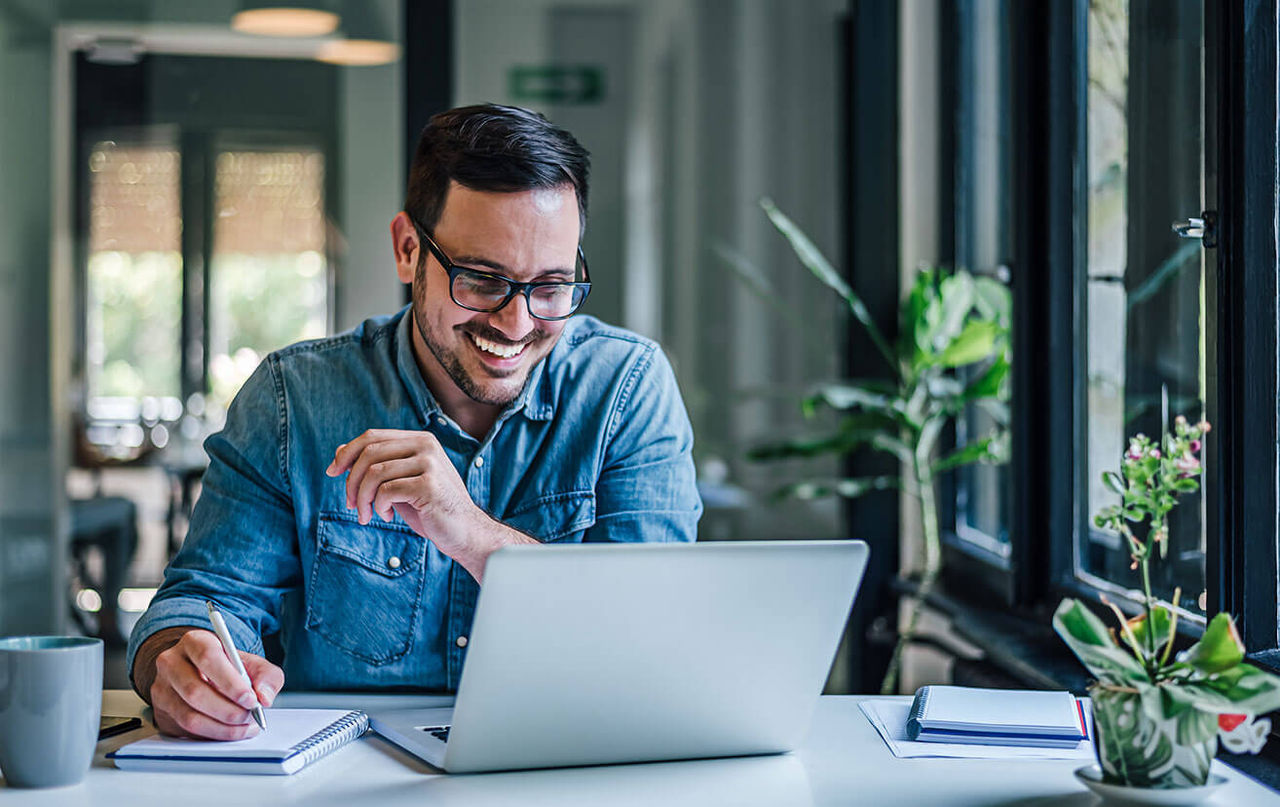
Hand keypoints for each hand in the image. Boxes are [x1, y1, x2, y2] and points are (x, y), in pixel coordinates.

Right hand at [146, 628, 282, 739]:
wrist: (204, 674)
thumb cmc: (229, 668)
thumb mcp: (253, 664)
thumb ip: (267, 676)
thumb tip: (264, 697)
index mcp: (195, 641)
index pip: (208, 658)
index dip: (230, 682)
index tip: (250, 699)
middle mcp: (171, 662)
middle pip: (195, 691)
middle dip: (228, 710)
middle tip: (249, 716)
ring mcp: (162, 688)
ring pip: (188, 715)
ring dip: (222, 727)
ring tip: (244, 725)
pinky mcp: (161, 711)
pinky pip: (186, 730)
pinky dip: (213, 734)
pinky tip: (230, 731)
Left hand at [326, 429, 534, 578]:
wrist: (463, 532)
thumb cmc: (429, 508)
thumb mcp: (400, 482)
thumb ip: (377, 465)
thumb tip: (340, 450)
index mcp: (420, 440)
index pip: (372, 436)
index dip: (347, 453)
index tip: (332, 472)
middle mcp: (426, 446)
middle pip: (369, 453)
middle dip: (351, 481)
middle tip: (350, 505)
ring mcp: (430, 464)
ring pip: (374, 473)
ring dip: (362, 498)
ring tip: (366, 515)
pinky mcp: (429, 485)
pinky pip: (386, 491)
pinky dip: (378, 507)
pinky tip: (386, 516)